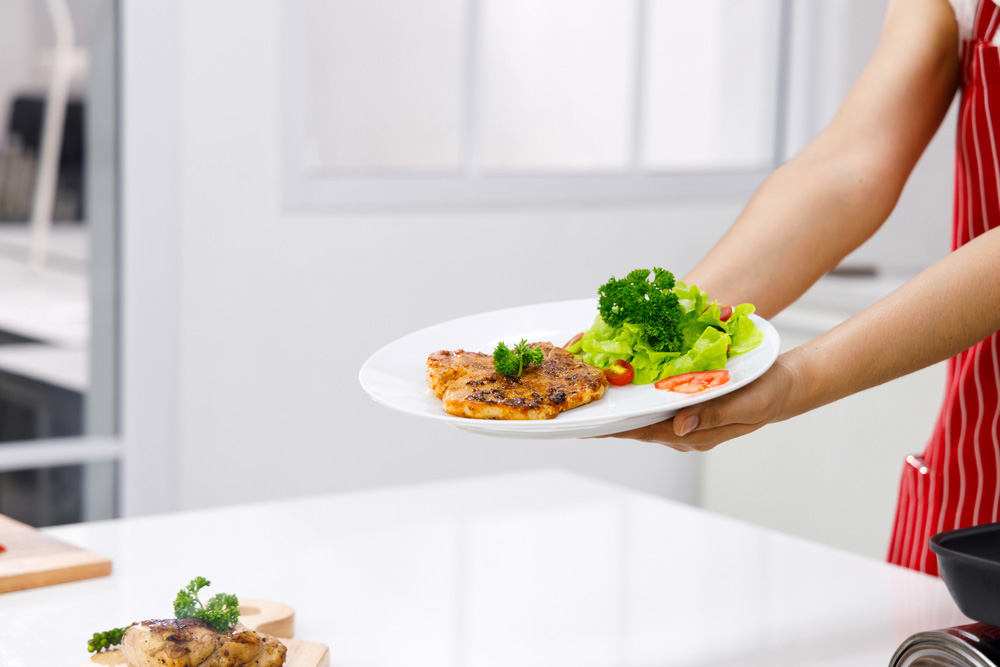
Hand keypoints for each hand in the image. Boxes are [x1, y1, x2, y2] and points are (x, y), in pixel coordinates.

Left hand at [603, 356, 800, 451]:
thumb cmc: (767, 395)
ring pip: (646, 416)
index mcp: (694, 434)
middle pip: (638, 427)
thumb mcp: (744, 405)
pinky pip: (659, 403)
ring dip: (623, 408)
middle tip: (578, 410)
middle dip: (610, 420)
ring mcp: (686, 419)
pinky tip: (627, 386)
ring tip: (594, 398)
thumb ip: (713, 416)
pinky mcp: (691, 405)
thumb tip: (679, 426)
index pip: (645, 433)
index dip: (614, 431)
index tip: (586, 428)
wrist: (785, 386)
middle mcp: (685, 430)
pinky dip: (641, 396)